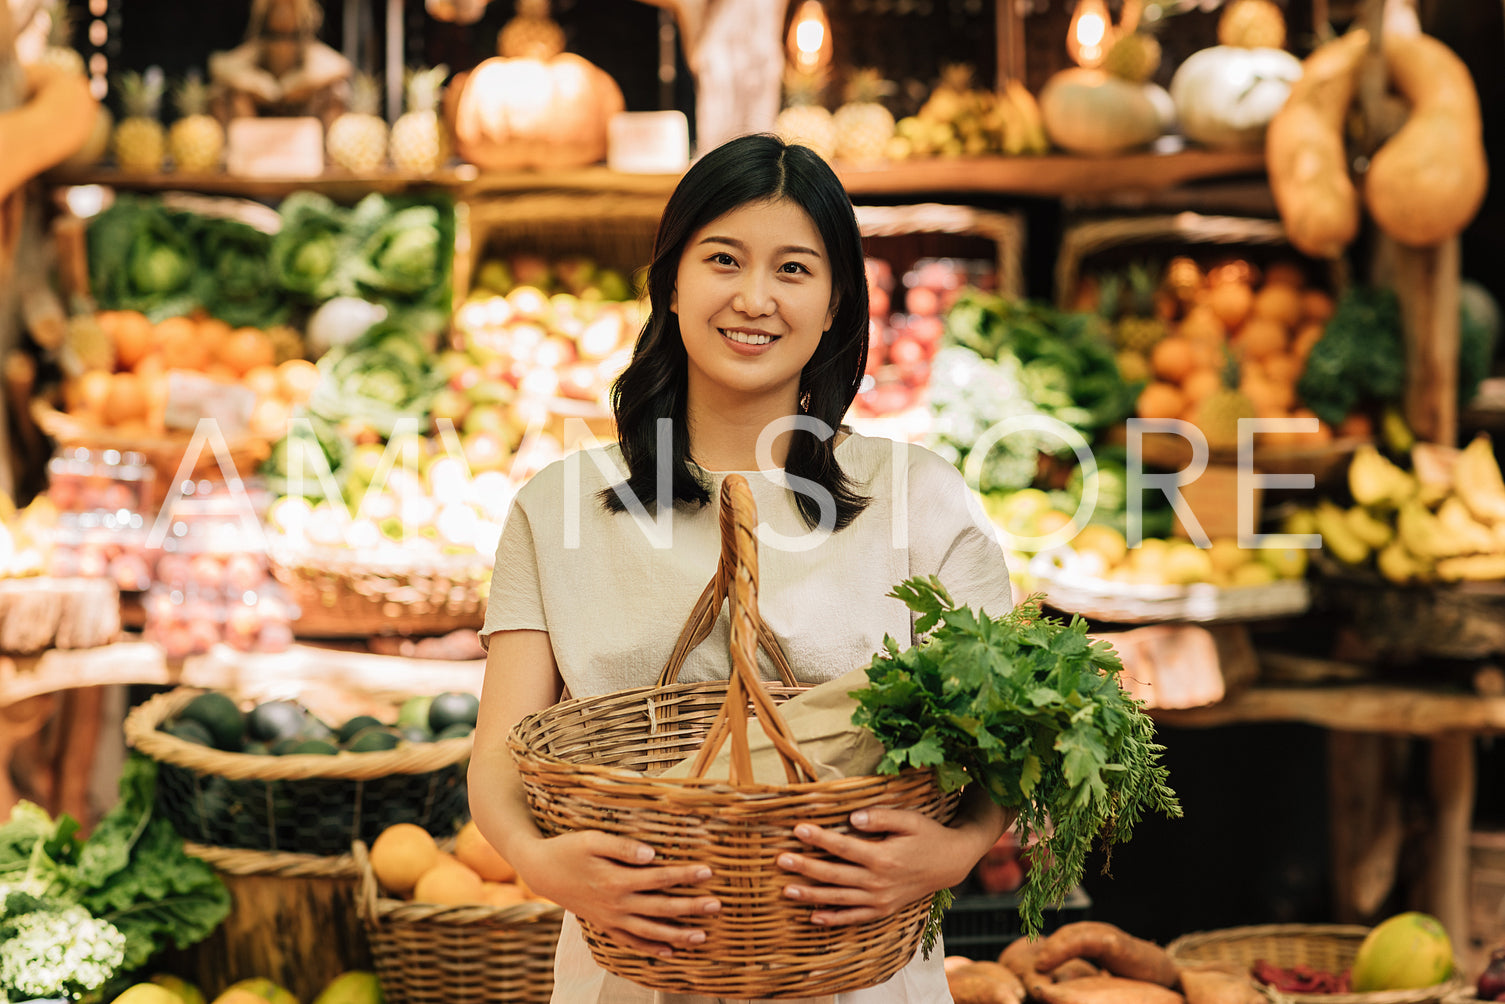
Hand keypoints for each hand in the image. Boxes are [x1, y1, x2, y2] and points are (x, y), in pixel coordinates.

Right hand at [515, 830, 720, 956]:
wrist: (541, 871)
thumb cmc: (568, 849)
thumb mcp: (591, 839)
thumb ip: (622, 846)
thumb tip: (652, 853)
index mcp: (616, 880)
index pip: (659, 878)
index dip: (684, 875)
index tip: (708, 871)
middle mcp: (616, 904)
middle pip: (661, 908)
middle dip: (691, 908)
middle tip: (717, 906)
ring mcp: (610, 918)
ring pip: (650, 931)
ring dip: (677, 935)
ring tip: (702, 936)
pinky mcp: (605, 925)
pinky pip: (631, 942)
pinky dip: (651, 948)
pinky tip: (669, 951)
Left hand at [775, 807, 992, 925]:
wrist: (950, 863)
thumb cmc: (928, 835)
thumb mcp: (910, 819)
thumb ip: (880, 817)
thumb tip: (852, 817)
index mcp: (883, 857)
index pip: (843, 847)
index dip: (819, 838)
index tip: (798, 829)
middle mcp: (879, 882)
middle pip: (835, 875)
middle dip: (805, 867)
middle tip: (781, 860)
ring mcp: (880, 899)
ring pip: (839, 899)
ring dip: (811, 895)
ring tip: (787, 890)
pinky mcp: (883, 910)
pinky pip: (854, 917)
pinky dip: (833, 919)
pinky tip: (814, 917)